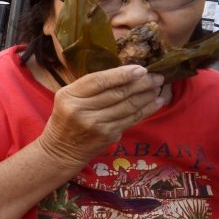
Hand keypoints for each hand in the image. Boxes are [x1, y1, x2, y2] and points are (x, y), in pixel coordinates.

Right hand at [38, 66, 165, 167]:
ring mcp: (96, 125)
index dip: (122, 74)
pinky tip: (156, 101)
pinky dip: (146, 109)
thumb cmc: (66, 118)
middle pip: (117, 93)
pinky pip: (132, 119)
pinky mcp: (108, 136)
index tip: (140, 68)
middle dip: (141, 83)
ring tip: (158, 86)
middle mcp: (82, 111)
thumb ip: (90, 86)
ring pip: (128, 106)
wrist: (61, 150)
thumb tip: (125, 73)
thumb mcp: (68, 97)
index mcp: (69, 96)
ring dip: (147, 95)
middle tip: (156, 76)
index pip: (99, 81)